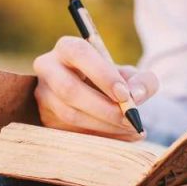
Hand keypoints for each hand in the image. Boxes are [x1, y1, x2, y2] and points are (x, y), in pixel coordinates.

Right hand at [32, 36, 159, 140]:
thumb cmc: (115, 82)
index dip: (102, 75)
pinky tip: (123, 137)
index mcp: (68, 48)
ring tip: (132, 129)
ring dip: (104, 126)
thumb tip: (135, 95)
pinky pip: (71, 132)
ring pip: (69, 114)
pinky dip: (101, 138)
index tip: (124, 95)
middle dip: (104, 108)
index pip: (79, 53)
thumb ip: (143, 81)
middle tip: (130, 119)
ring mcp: (43, 96)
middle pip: (69, 89)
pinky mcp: (46, 119)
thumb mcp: (133, 76)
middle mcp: (48, 68)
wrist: (100, 98)